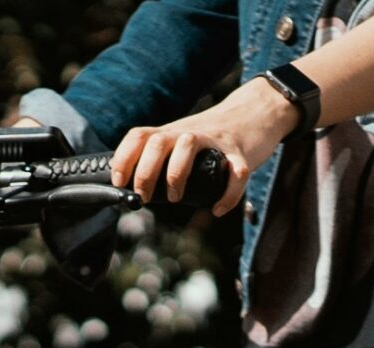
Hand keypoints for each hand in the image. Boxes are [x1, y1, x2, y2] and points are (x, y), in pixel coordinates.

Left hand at [110, 77, 294, 217]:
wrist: (254, 113)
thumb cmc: (212, 136)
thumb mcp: (182, 140)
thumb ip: (164, 159)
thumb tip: (137, 191)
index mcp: (172, 132)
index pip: (139, 136)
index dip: (124, 157)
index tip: (119, 181)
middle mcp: (189, 132)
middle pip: (158, 142)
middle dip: (145, 172)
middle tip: (144, 197)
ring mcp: (215, 141)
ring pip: (189, 145)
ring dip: (176, 174)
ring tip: (176, 198)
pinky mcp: (240, 153)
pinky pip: (235, 173)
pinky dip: (227, 194)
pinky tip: (217, 208)